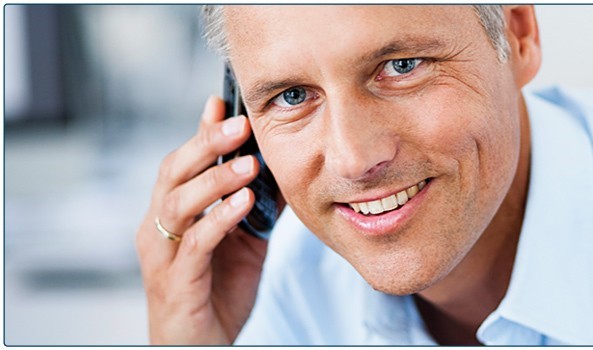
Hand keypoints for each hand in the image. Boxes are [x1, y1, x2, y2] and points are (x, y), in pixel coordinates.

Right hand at [136, 96, 266, 343]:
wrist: (202, 345)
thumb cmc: (217, 291)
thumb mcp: (245, 240)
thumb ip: (254, 203)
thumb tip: (281, 168)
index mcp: (175, 214)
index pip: (184, 163)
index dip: (202, 131)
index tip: (223, 101)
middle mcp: (160, 228)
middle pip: (174, 173)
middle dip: (206, 144)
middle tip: (240, 123)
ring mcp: (163, 255)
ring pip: (177, 204)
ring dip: (214, 179)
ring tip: (247, 164)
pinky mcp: (176, 282)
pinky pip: (194, 244)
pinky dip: (218, 219)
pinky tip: (243, 203)